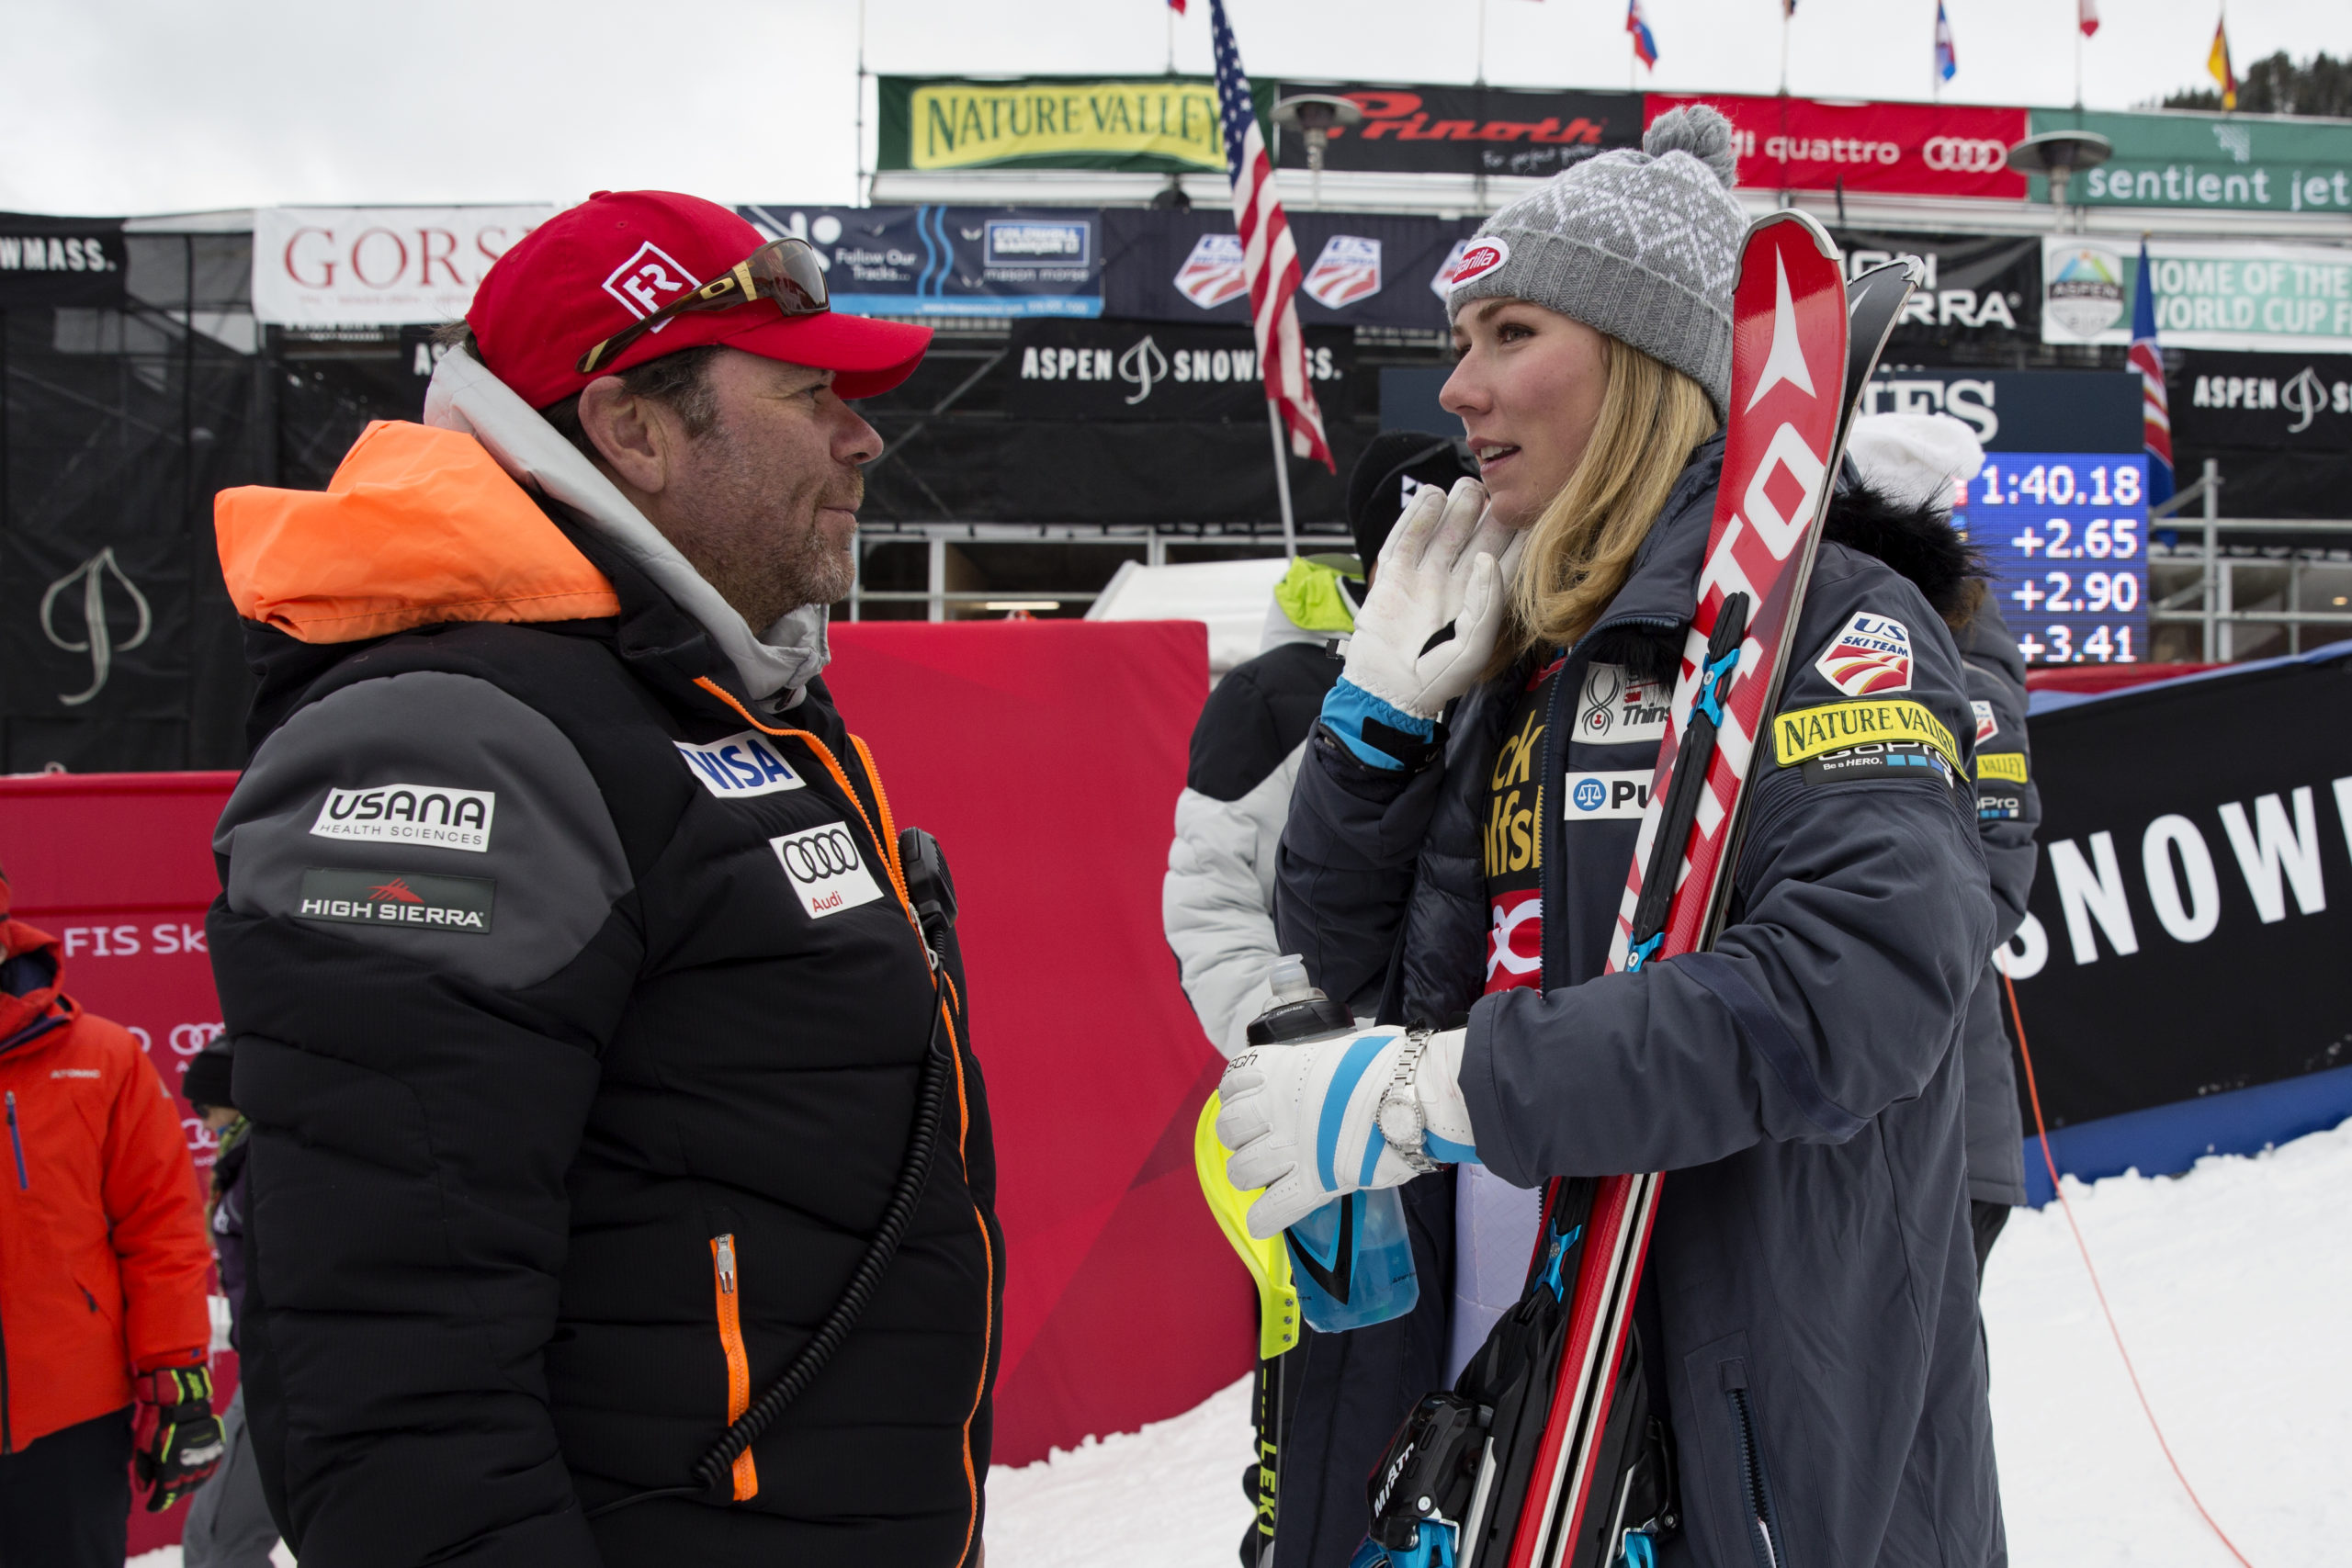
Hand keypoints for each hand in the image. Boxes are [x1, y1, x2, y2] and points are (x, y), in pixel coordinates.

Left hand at [132, 1363, 224, 1511]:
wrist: (180, 1399)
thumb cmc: (157, 1423)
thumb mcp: (141, 1448)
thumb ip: (142, 1471)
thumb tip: (144, 1490)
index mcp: (171, 1467)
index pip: (166, 1494)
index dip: (159, 1504)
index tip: (152, 1507)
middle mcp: (190, 1463)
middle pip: (184, 1489)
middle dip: (173, 1495)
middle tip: (164, 1496)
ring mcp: (205, 1453)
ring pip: (200, 1479)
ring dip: (189, 1487)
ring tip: (181, 1489)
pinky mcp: (215, 1444)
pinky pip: (212, 1466)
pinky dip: (205, 1475)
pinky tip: (199, 1476)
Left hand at [1216, 1026, 1477, 1239]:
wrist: (1417, 1092)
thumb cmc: (1390, 1063)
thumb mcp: (1344, 1048)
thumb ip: (1324, 1065)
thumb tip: (1332, 1071)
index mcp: (1282, 1070)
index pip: (1232, 1084)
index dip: (1237, 1095)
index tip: (1252, 1101)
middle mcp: (1276, 1108)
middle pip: (1229, 1129)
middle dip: (1240, 1137)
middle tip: (1262, 1140)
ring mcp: (1292, 1148)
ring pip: (1240, 1171)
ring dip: (1249, 1175)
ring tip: (1268, 1176)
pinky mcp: (1314, 1183)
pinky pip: (1271, 1211)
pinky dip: (1264, 1218)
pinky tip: (1265, 1218)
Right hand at [1343, 479, 1525, 720]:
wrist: (1387, 692)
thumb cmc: (1437, 678)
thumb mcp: (1475, 647)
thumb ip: (1488, 602)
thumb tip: (1489, 558)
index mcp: (1482, 601)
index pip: (1508, 559)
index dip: (1519, 534)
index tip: (1530, 508)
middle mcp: (1456, 584)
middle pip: (1478, 537)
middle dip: (1489, 512)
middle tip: (1497, 489)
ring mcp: (1424, 578)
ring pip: (1445, 531)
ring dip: (1457, 507)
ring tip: (1467, 487)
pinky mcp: (1393, 576)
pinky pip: (1406, 538)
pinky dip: (1418, 516)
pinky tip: (1432, 496)